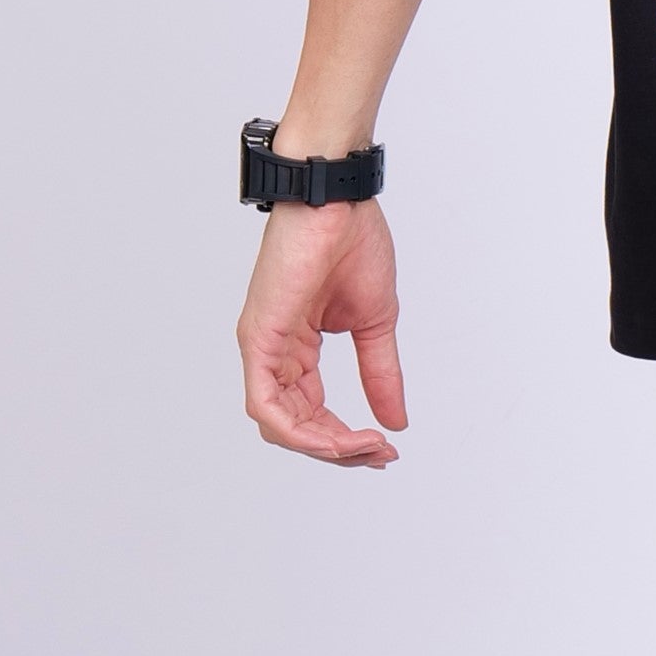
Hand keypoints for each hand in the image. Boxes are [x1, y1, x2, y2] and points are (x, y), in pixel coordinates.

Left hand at [238, 198, 406, 466]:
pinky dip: (301, 430)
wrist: (336, 200)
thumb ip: (380, 372)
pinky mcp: (259, 339)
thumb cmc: (350, 241)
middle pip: (295, 426)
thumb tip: (396, 420)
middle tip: (378, 455)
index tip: (385, 447)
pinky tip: (337, 436)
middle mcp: (274, 352)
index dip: (347, 438)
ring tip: (364, 446)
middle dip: (339, 449)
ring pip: (279, 424)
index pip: (312, 412)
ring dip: (325, 445)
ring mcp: (263, 347)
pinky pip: (267, 405)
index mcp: (297, 347)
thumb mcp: (373, 322)